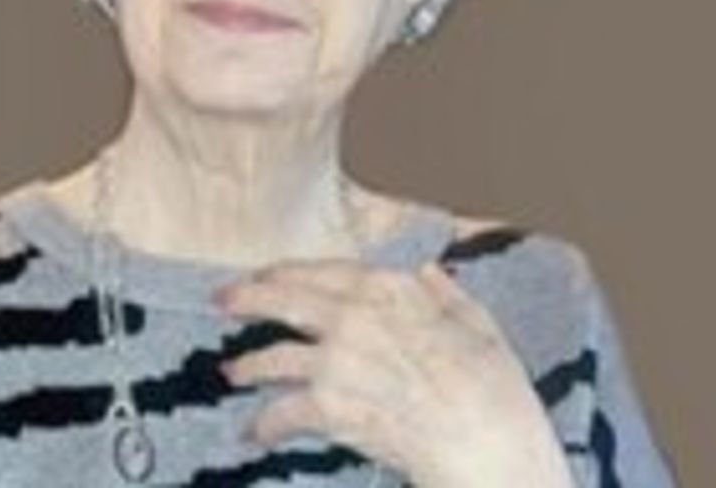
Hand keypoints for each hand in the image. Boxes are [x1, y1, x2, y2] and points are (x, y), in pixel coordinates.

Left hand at [215, 258, 575, 487]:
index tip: (265, 275)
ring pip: (276, 356)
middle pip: (285, 299)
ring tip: (230, 372)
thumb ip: (446, 292)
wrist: (490, 446)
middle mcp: (354, 316)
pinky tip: (253, 432)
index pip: (321, 271)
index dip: (287, 272)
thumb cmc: (494, 388)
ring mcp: (338, 361)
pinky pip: (284, 412)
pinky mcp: (332, 407)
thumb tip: (429, 269)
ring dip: (248, 364)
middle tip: (221, 300)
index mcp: (388, 289)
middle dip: (247, 298)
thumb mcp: (478, 322)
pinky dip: (265, 423)